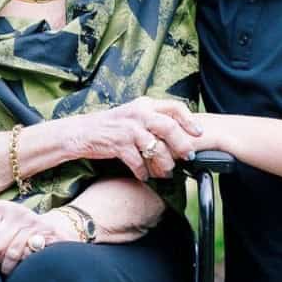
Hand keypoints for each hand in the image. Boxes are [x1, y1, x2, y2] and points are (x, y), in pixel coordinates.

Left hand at [0, 201, 77, 275]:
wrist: (55, 232)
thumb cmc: (21, 238)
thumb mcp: (2, 234)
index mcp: (1, 208)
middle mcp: (15, 209)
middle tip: (4, 266)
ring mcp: (31, 218)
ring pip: (10, 252)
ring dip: (10, 267)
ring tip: (12, 268)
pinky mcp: (44, 230)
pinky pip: (26, 253)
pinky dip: (23, 263)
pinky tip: (25, 263)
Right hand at [62, 97, 201, 181]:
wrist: (82, 132)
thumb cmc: (112, 126)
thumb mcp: (134, 116)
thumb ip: (153, 120)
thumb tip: (179, 136)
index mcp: (145, 104)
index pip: (175, 107)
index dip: (190, 120)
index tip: (199, 133)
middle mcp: (138, 113)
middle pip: (169, 127)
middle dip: (182, 144)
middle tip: (188, 157)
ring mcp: (128, 128)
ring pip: (156, 148)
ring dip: (164, 163)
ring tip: (166, 173)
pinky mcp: (118, 144)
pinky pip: (138, 162)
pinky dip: (143, 173)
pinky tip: (144, 177)